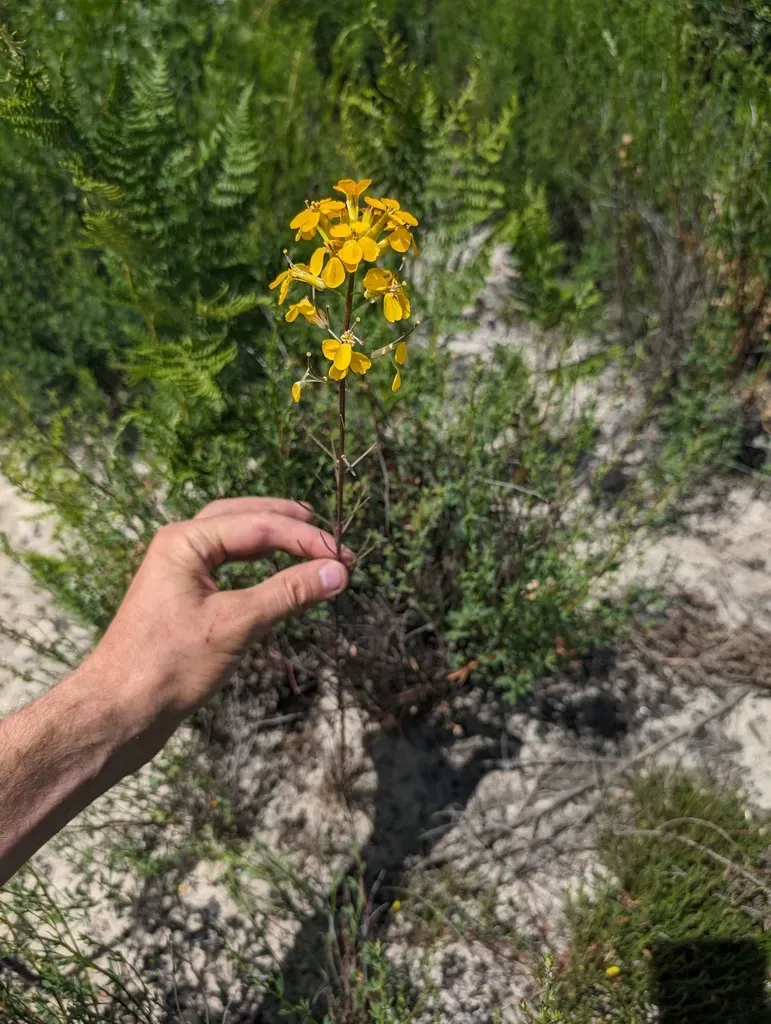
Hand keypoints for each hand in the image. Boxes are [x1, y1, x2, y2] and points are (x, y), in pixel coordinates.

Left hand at [89, 496, 351, 725]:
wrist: (120, 711)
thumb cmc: (169, 665)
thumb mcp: (236, 624)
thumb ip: (288, 593)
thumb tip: (337, 572)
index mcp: (185, 541)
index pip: (259, 525)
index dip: (306, 539)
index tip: (345, 556)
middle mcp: (180, 547)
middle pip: (244, 518)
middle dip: (289, 524)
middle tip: (330, 535)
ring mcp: (179, 571)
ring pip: (235, 540)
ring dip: (274, 540)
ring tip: (309, 544)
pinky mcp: (183, 597)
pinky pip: (228, 566)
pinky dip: (259, 566)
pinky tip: (277, 574)